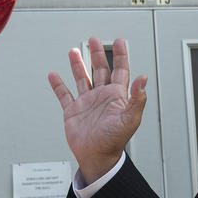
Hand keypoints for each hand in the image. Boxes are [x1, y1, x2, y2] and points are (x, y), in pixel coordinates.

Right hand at [48, 37, 147, 183]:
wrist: (97, 157)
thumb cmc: (115, 141)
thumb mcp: (130, 119)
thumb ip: (137, 98)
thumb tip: (144, 78)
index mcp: (116, 95)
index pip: (120, 70)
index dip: (121, 55)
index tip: (119, 41)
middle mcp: (101, 96)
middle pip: (100, 69)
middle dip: (97, 54)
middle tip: (94, 39)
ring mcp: (87, 102)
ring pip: (82, 78)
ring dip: (77, 65)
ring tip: (73, 51)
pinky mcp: (73, 111)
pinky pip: (64, 95)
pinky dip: (58, 85)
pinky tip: (54, 75)